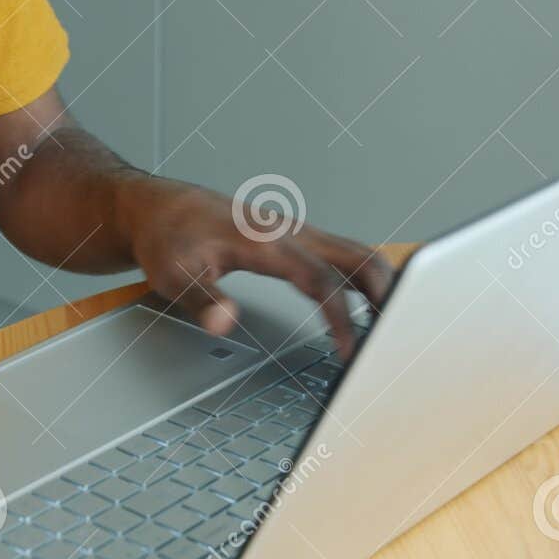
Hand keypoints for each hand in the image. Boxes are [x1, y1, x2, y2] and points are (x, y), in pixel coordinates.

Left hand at [121, 179, 394, 359]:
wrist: (158, 209)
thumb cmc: (167, 238)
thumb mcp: (173, 275)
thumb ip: (202, 301)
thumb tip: (226, 322)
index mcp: (266, 241)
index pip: (320, 279)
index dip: (340, 316)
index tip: (348, 349)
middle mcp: (288, 232)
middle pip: (356, 255)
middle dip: (385, 291)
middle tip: (400, 332)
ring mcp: (293, 232)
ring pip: (353, 252)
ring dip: (379, 283)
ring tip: (394, 321)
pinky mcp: (291, 238)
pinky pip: (340, 254)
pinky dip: (362, 276)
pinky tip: (366, 301)